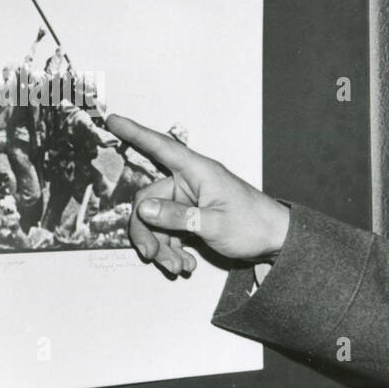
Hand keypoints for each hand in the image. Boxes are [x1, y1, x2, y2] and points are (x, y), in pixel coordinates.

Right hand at [104, 114, 289, 276]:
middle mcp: (190, 183)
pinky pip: (169, 232)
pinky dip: (172, 249)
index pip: (161, 147)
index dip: (135, 133)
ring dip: (162, 246)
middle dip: (147, 231)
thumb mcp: (214, 224)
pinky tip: (185, 264)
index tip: (112, 120)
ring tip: (177, 267)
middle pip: (149, 201)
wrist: (276, 242)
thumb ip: (179, 217)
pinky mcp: (192, 218)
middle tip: (151, 255)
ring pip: (157, 222)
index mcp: (198, 171)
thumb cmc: (254, 225)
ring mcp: (190, 201)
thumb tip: (145, 210)